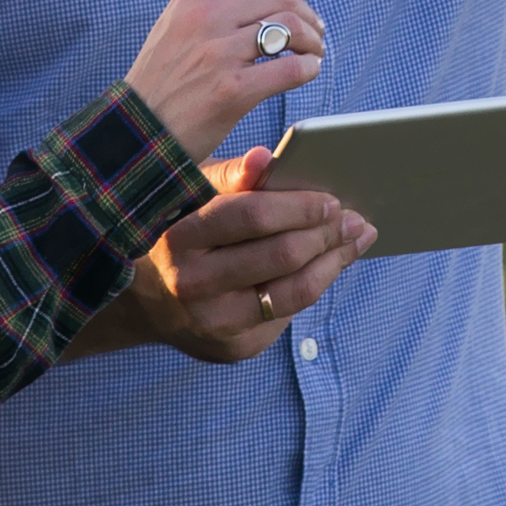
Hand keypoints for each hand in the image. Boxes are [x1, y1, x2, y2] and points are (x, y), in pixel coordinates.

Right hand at [73, 147, 378, 364]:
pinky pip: (289, 315)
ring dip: (334, 262)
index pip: (250, 217)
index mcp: (179, 237)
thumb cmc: (184, 232)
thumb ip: (231, 176)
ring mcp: (212, 322)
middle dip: (326, 235)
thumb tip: (265, 157)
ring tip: (355, 239)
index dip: (298, 207)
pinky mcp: (234, 348)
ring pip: (293, 292)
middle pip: (280, 257)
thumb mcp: (193, 197)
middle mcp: (190, 285)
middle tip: (355, 219)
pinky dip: (315, 285)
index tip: (332, 200)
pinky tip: (330, 266)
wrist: (150, 302)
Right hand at [124, 0, 334, 158]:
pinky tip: (307, 73)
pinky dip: (308, 68)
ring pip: (291, 28)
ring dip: (313, 41)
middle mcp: (206, 17)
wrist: (136, 130)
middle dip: (310, 15)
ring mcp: (218, 53)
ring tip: (313, 54)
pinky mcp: (231, 91)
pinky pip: (289, 70)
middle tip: (317, 33)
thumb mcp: (178, 24)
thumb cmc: (164, 80)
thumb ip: (219, 3)